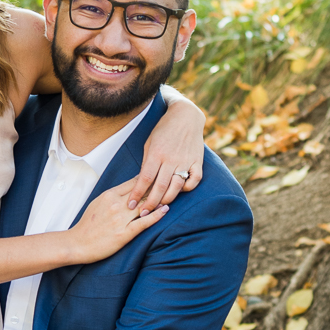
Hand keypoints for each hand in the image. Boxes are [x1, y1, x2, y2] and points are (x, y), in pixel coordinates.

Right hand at [71, 183, 167, 263]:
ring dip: (160, 199)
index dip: (149, 177)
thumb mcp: (98, 203)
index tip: (160, 175)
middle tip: (172, 181)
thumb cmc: (88, 225)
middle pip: (142, 191)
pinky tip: (165, 210)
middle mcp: (116, 205)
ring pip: (145, 205)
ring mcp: (120, 219)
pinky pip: (144, 222)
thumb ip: (113, 195)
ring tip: (172, 194)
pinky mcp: (124, 233)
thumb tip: (128, 188)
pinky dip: (156, 215)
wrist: (77, 244)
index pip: (134, 182)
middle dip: (158, 185)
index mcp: (109, 195)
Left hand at [127, 94, 204, 211]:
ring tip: (158, 208)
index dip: (137, 194)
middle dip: (150, 203)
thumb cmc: (163, 130)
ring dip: (166, 200)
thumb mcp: (149, 143)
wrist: (185, 116)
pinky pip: (194, 180)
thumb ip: (146, 163)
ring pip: (176, 187)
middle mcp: (171, 158)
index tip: (130, 205)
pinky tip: (180, 190)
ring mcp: (186, 160)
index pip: (145, 179)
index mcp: (156, 153)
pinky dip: (187, 188)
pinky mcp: (198, 161)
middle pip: (159, 187)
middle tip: (143, 213)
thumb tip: (141, 183)